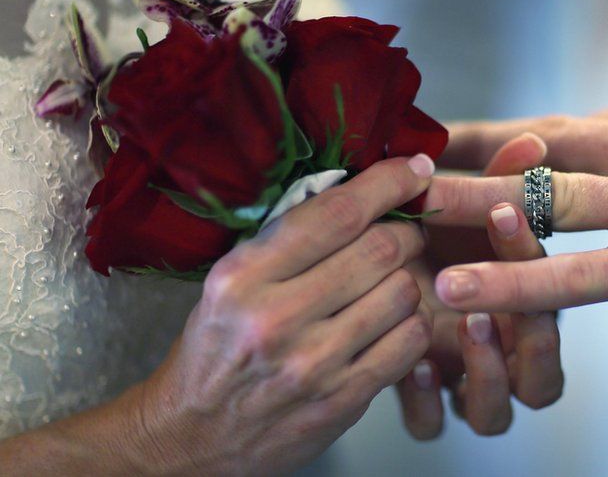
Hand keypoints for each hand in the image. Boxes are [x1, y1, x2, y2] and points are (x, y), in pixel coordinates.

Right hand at [0, 156, 434, 474]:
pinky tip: (397, 321)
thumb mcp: (229, 283)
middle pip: (380, 249)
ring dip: (411, 278)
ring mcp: (313, 364)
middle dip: (408, 230)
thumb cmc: (215, 351)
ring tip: (395, 279)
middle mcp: (276, 318)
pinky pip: (410, 344)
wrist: (190, 439)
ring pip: (403, 294)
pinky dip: (414, 323)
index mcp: (242, 276)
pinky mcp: (342, 401)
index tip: (414, 169)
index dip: (388, 183)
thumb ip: (287, 241)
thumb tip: (360, 193)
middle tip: (408, 229)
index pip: (336, 214)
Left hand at [396, 134, 563, 437]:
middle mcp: (504, 359)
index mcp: (527, 312)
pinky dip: (428, 402)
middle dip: (528, 341)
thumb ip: (498, 182)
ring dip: (486, 376)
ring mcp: (465, 387)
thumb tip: (532, 141)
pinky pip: (434, 425)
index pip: (554, 308)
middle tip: (499, 297)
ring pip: (495, 415)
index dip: (537, 267)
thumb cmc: (433, 240)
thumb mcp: (463, 212)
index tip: (504, 215)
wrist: (369, 272)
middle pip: (542, 382)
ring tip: (464, 325)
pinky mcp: (424, 405)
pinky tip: (414, 363)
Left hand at [424, 84, 607, 383]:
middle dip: (467, 154)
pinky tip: (459, 288)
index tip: (450, 140)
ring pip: (547, 196)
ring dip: (468, 206)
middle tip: (401, 165)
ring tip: (404, 216)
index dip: (502, 133)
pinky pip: (577, 272)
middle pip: (541, 140)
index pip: (567, 121)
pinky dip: (511, 279)